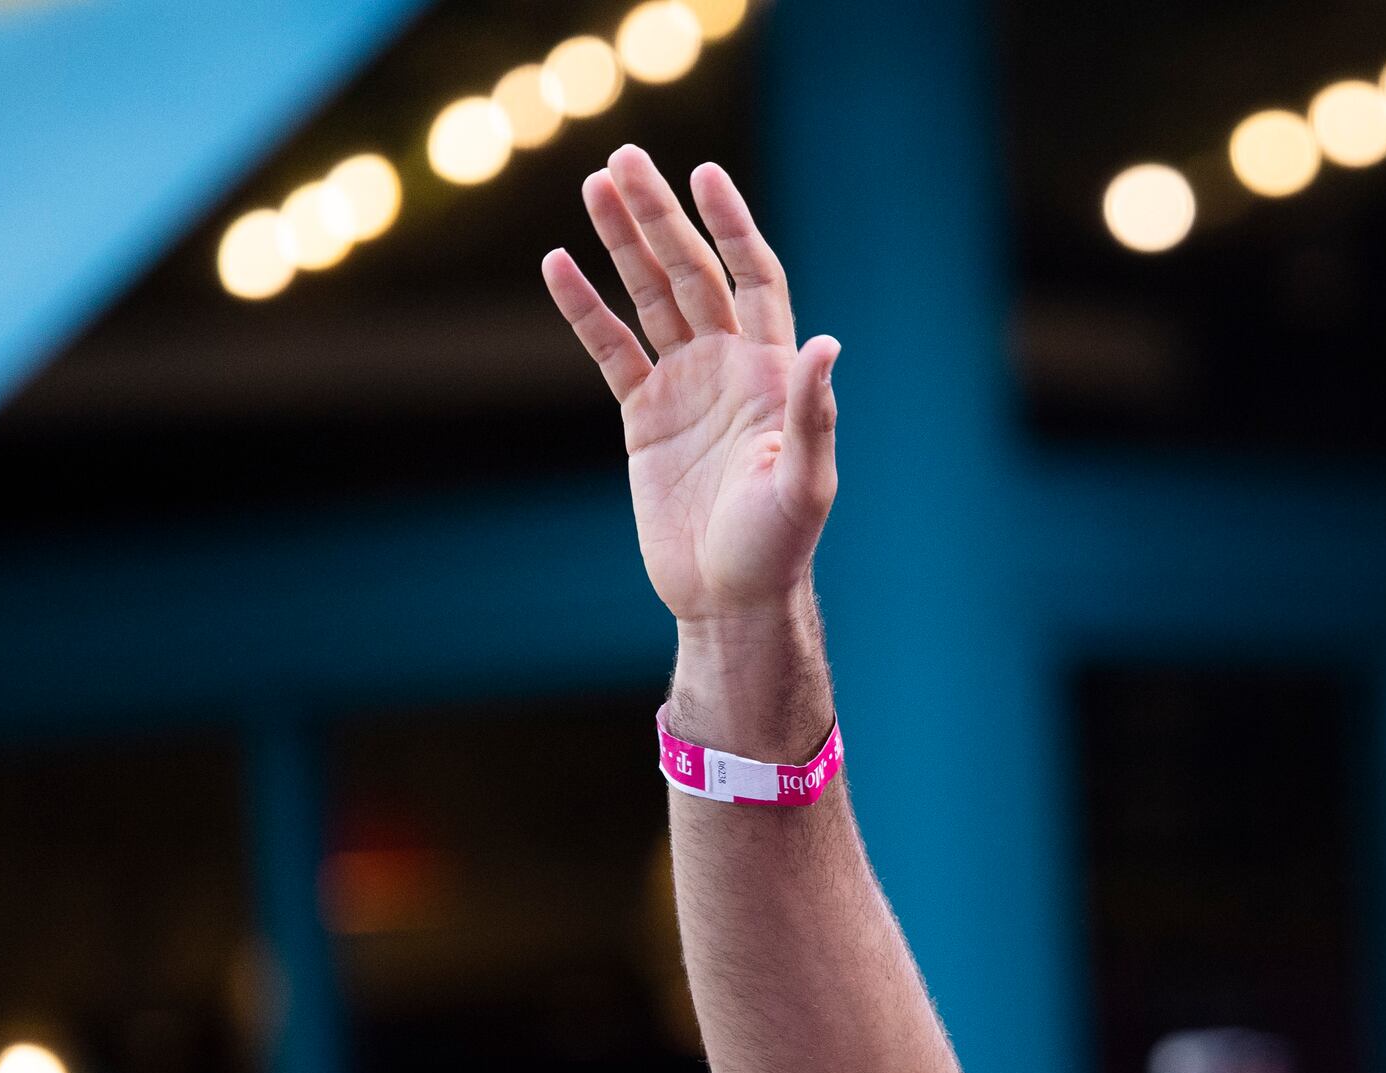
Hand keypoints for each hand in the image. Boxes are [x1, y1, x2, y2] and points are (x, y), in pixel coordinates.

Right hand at [542, 146, 838, 627]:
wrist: (729, 599)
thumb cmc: (778, 548)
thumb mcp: (804, 483)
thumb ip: (811, 413)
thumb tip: (826, 343)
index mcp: (770, 374)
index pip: (754, 279)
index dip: (732, 227)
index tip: (705, 174)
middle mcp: (728, 369)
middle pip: (692, 274)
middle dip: (660, 218)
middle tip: (624, 161)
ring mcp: (685, 388)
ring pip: (649, 300)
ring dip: (622, 244)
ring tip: (594, 186)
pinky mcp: (644, 418)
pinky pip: (610, 350)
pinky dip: (584, 310)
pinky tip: (558, 264)